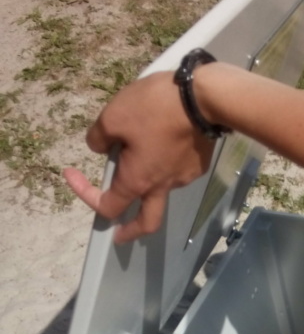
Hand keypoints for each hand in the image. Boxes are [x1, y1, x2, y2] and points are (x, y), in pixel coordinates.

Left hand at [63, 71, 215, 243]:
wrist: (203, 101)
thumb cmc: (154, 109)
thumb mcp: (113, 116)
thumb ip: (99, 137)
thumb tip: (99, 147)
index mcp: (137, 181)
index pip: (108, 206)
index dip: (85, 195)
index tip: (71, 176)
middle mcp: (161, 187)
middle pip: (146, 223)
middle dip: (131, 232)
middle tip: (121, 233)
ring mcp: (183, 179)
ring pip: (161, 189)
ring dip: (148, 181)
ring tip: (144, 150)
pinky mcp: (198, 166)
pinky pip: (177, 171)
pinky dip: (166, 163)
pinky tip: (167, 141)